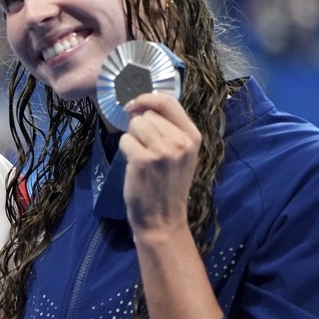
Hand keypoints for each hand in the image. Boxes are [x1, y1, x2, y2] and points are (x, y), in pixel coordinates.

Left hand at [118, 92, 200, 238]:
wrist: (162, 219)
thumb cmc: (168, 185)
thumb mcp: (180, 154)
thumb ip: (169, 129)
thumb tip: (142, 104)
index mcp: (193, 137)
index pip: (168, 101)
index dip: (148, 99)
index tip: (135, 105)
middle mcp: (181, 141)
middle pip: (148, 114)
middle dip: (141, 127)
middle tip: (146, 149)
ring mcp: (163, 150)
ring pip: (135, 125)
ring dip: (132, 139)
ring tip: (142, 158)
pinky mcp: (144, 160)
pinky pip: (125, 140)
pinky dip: (125, 150)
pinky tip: (135, 166)